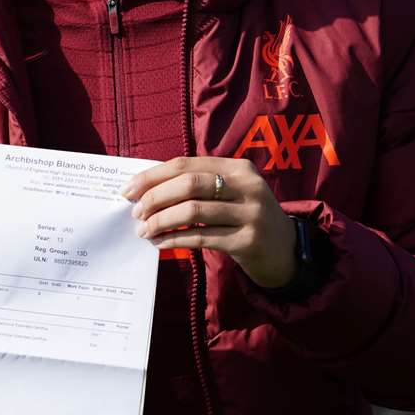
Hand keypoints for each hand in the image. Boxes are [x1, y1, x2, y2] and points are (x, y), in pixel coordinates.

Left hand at [121, 156, 298, 288]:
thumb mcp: (232, 192)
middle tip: (137, 212)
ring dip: (161, 221)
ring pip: (193, 212)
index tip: (129, 189)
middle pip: (189, 185)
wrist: (285, 250)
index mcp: (238, 168)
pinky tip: (161, 243)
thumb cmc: (246, 217)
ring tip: (145, 230)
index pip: (187, 164)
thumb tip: (147, 189)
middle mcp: (247, 186)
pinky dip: (175, 240)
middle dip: (155, 198)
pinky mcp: (248, 241)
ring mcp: (250, 214)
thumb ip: (199, 185)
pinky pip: (202, 238)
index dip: (154, 176)